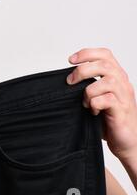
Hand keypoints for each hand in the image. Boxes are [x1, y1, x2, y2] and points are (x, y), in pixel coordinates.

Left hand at [66, 47, 136, 162]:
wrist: (127, 141)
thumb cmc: (110, 119)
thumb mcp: (97, 97)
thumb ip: (88, 86)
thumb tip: (66, 79)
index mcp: (116, 77)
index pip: (105, 54)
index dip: (87, 53)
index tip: (70, 60)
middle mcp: (122, 84)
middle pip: (105, 64)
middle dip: (83, 70)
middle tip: (70, 81)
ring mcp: (124, 97)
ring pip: (108, 81)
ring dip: (89, 90)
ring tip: (84, 101)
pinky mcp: (122, 111)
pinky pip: (108, 100)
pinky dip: (94, 103)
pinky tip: (92, 111)